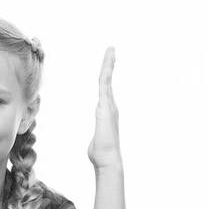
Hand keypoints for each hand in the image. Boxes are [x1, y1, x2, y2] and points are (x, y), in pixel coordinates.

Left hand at [87, 47, 122, 169]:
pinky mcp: (105, 106)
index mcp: (107, 111)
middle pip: (108, 80)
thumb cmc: (101, 153)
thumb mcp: (97, 141)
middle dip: (110, 65)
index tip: (108, 64)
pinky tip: (107, 63)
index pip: (105, 90)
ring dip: (108, 64)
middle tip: (111, 50)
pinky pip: (105, 85)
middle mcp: (110, 106)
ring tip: (110, 50)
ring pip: (107, 79)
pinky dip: (106, 73)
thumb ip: (97, 137)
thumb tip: (97, 143)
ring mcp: (109, 105)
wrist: (107, 158)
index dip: (107, 76)